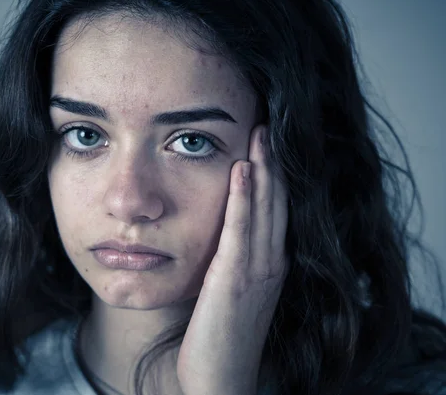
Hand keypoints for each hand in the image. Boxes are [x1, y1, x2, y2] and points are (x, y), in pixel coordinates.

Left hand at [176, 125, 288, 394]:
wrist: (219, 376)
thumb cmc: (221, 334)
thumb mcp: (231, 289)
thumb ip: (234, 259)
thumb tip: (225, 232)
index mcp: (269, 263)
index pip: (275, 209)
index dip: (274, 173)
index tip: (266, 141)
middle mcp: (269, 262)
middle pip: (275, 202)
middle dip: (273, 161)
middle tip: (266, 124)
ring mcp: (256, 271)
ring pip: (263, 209)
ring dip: (263, 169)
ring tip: (259, 134)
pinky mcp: (235, 280)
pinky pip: (241, 231)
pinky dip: (244, 199)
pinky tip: (243, 172)